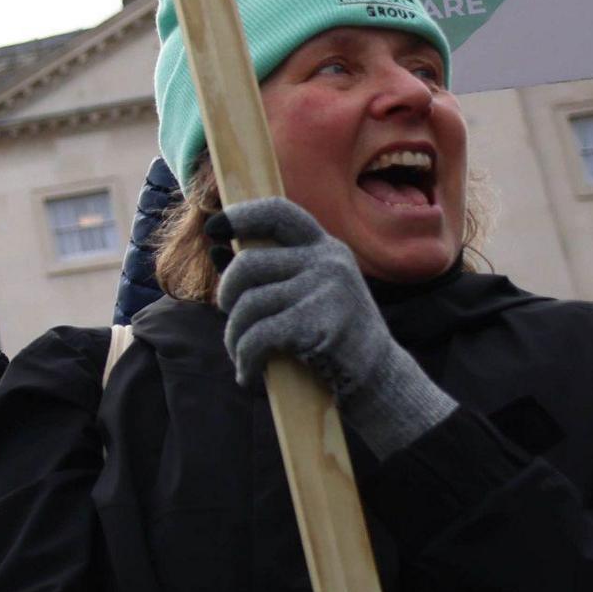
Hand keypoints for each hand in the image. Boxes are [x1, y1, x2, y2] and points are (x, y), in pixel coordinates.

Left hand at [219, 199, 454, 456]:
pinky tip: (247, 375)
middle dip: (226, 294)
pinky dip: (244, 358)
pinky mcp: (320, 324)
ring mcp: (327, 290)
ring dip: (234, 336)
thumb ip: (269, 273)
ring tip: (241, 355)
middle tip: (229, 318)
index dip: (240, 215)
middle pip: (248, 264)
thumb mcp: (307, 293)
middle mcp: (329, 262)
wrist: (379, 379)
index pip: (279, 212)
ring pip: (248, 304)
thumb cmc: (331, 334)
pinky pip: (258, 336)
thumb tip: (215, 250)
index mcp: (325, 248)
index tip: (213, 229)